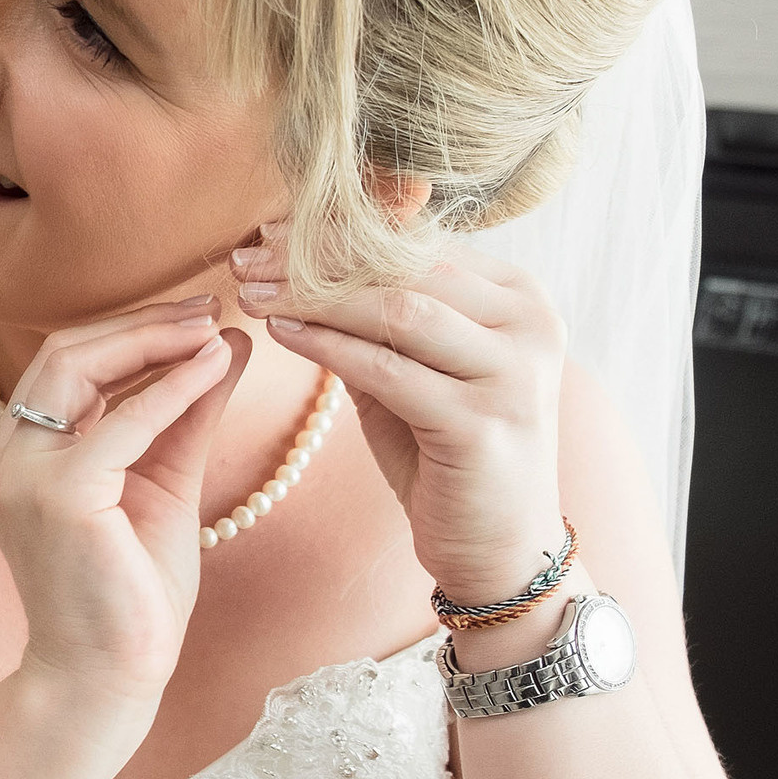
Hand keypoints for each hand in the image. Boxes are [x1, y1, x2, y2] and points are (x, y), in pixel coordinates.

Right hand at [0, 299, 252, 706]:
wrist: (107, 677)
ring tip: (214, 327)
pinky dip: (170, 387)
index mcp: (17, 454)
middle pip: (64, 352)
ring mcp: (21, 475)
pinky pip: (120, 421)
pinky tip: (215, 366)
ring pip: (79, 369)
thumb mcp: (163, 485)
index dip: (131, 330)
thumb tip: (224, 345)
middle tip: (211, 307)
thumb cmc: (129, 595)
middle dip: (142, 322)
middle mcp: (4, 457)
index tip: (197, 316)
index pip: (65, 364)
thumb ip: (183, 416)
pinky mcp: (56, 496)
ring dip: (153, 340)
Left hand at [235, 222, 566, 604]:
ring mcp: (512, 373)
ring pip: (397, 310)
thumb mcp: (412, 372)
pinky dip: (326, 345)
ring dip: (314, 297)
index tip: (269, 231)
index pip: (419, 242)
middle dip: (317, 258)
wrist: (498, 547)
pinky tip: (279, 332)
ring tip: (252, 292)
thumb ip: (372, 319)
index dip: (338, 231)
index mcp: (518, 297)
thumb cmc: (447, 454)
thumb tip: (293, 259)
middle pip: (406, 267)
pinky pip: (386, 369)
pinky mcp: (481, 422)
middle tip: (248, 255)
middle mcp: (529, 324)